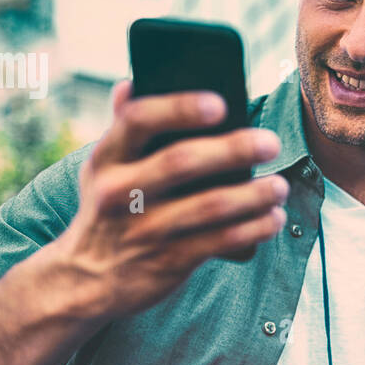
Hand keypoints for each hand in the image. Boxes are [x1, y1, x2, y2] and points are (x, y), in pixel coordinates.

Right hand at [52, 80, 288, 321]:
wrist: (84, 282)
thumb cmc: (108, 210)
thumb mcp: (102, 169)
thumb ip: (123, 128)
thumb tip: (129, 82)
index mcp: (107, 158)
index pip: (138, 120)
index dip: (179, 107)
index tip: (220, 103)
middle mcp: (120, 192)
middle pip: (182, 161)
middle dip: (234, 149)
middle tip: (271, 142)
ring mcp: (144, 230)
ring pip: (210, 206)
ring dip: (255, 194)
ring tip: (280, 186)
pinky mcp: (167, 262)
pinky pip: (221, 241)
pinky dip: (254, 228)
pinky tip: (273, 219)